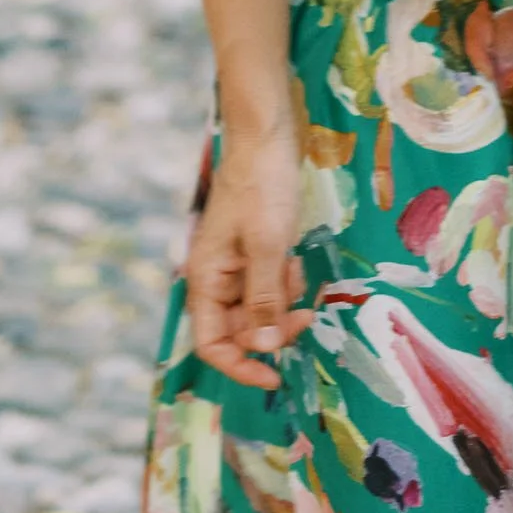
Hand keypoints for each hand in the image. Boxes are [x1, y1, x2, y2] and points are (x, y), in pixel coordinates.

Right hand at [185, 131, 310, 387]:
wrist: (268, 135)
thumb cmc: (262, 186)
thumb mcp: (266, 246)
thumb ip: (265, 300)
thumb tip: (265, 350)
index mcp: (206, 279)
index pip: (212, 344)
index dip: (240, 366)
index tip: (276, 377)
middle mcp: (216, 278)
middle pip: (242, 329)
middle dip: (274, 326)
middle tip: (306, 313)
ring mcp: (236, 264)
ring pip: (261, 308)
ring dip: (283, 299)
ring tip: (295, 268)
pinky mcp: (255, 250)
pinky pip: (271, 283)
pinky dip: (286, 278)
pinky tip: (295, 257)